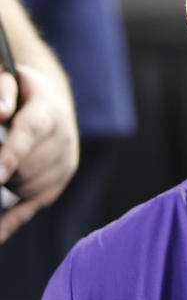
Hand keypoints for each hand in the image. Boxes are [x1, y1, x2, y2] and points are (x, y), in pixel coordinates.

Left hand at [0, 65, 79, 240]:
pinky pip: (36, 204)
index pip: (30, 133)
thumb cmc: (20, 91)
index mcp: (48, 111)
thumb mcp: (11, 79)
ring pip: (31, 187)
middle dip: (6, 171)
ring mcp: (66, 161)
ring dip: (9, 187)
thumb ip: (2, 91)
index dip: (12, 155)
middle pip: (29, 166)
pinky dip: (13, 220)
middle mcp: (64, 138)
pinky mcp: (61, 179)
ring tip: (3, 171)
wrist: (52, 103)